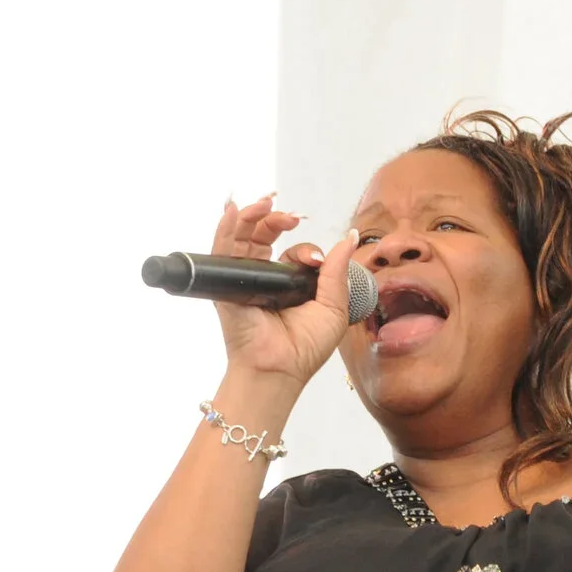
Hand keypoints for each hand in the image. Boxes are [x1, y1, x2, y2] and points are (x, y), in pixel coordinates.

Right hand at [207, 195, 359, 386]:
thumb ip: (338, 270)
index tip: (316, 261)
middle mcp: (263, 279)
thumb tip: (350, 237)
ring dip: (251, 216)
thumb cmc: (305, 347)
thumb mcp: (333, 305)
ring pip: (242, 238)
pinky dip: (226, 228)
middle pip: (263, 236)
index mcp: (288, 283)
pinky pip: (221, 252)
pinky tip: (233, 210)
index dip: (305, 250)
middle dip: (275, 220)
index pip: (292, 252)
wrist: (281, 368)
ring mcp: (242, 280)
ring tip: (265, 204)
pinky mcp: (225, 286)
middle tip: (290, 218)